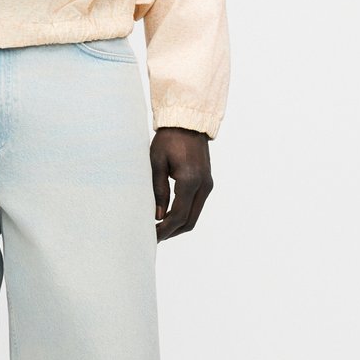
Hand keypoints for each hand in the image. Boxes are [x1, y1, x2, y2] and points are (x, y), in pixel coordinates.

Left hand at [150, 127, 213, 242]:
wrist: (187, 123)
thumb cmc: (168, 139)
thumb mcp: (157, 162)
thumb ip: (158, 189)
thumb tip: (159, 216)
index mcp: (190, 180)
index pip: (178, 215)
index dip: (165, 229)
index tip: (152, 236)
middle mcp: (203, 185)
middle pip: (189, 221)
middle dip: (172, 232)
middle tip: (154, 236)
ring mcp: (207, 185)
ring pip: (194, 215)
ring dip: (178, 225)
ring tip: (160, 228)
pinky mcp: (206, 182)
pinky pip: (196, 205)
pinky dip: (184, 214)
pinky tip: (169, 215)